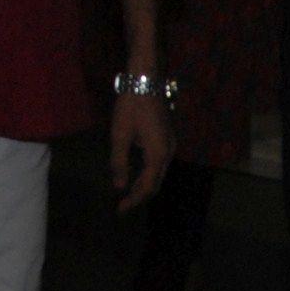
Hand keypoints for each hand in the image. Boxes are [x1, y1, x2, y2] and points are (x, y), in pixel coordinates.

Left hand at [110, 90, 174, 213]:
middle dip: (140, 196)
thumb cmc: (130, 106)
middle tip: (123, 206)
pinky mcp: (167, 137)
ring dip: (144, 185)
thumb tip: (119, 187)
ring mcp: (170, 144)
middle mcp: (168, 151)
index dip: (133, 200)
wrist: (145, 79)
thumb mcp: (119, 135)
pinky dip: (148, 173)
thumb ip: (119, 163)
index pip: (147, 186)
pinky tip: (137, 173)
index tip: (119, 210)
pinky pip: (160, 163)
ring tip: (128, 193)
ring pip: (159, 173)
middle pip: (156, 182)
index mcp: (157, 153)